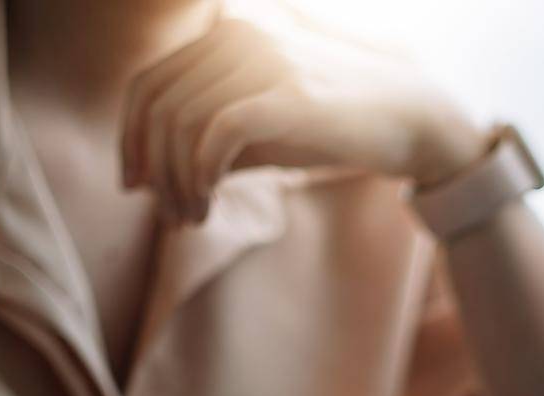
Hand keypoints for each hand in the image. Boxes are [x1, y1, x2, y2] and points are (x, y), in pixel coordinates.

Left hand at [121, 18, 487, 223]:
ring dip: (177, 180)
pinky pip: (218, 132)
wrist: (414, 120)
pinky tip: (209, 201)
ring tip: (191, 217)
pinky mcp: (290, 92)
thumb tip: (152, 181)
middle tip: (165, 212)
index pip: (149, 82)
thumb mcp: (264, 129)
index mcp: (227, 30)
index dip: (130, 138)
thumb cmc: (336, 126)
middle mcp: (239, 30)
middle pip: (157, 104)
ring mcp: (265, 56)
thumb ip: (210, 140)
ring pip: (182, 122)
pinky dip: (201, 173)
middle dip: (152, 167)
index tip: (135, 184)